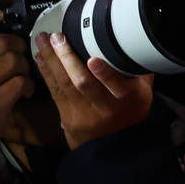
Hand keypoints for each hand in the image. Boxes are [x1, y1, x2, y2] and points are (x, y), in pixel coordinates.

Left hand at [34, 32, 153, 148]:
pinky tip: (40, 58)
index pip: (118, 86)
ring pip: (65, 86)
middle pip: (83, 83)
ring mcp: (84, 115)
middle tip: (57, 37)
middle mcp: (106, 108)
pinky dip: (47, 73)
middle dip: (68, 58)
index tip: (93, 60)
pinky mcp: (68, 119)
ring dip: (52, 61)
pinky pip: (55, 92)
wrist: (115, 146)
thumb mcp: (144, 90)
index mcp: (129, 99)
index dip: (105, 74)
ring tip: (42, 40)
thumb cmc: (130, 108)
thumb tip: (135, 38)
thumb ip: (139, 68)